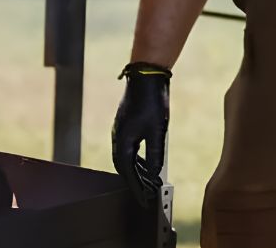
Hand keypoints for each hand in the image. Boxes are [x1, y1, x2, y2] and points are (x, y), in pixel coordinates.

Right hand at [112, 62, 170, 207]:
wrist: (147, 76)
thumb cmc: (151, 102)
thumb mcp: (157, 132)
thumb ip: (155, 155)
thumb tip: (155, 174)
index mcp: (122, 141)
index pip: (126, 172)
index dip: (136, 187)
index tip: (143, 199)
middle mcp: (118, 136)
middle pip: (123, 166)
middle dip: (134, 180)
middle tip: (145, 192)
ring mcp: (121, 128)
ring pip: (126, 155)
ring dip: (136, 168)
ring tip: (148, 179)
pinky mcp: (126, 121)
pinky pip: (128, 145)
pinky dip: (136, 156)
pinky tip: (146, 157)